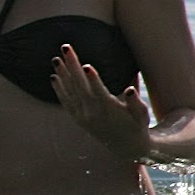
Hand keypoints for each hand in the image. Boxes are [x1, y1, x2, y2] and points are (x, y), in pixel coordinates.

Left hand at [51, 44, 150, 161]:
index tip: (87, 65)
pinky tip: (54, 76)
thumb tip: (131, 89)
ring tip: (56, 59)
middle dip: (72, 66)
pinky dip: (59, 89)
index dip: (93, 80)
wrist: (126, 146)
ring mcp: (83, 116)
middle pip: (80, 86)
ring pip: (70, 92)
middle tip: (66, 48)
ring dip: (62, 74)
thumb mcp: (141, 115)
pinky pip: (66, 102)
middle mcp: (93, 113)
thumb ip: (135, 101)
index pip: (99, 93)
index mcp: (109, 110)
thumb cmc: (136, 125)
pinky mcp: (78, 118)